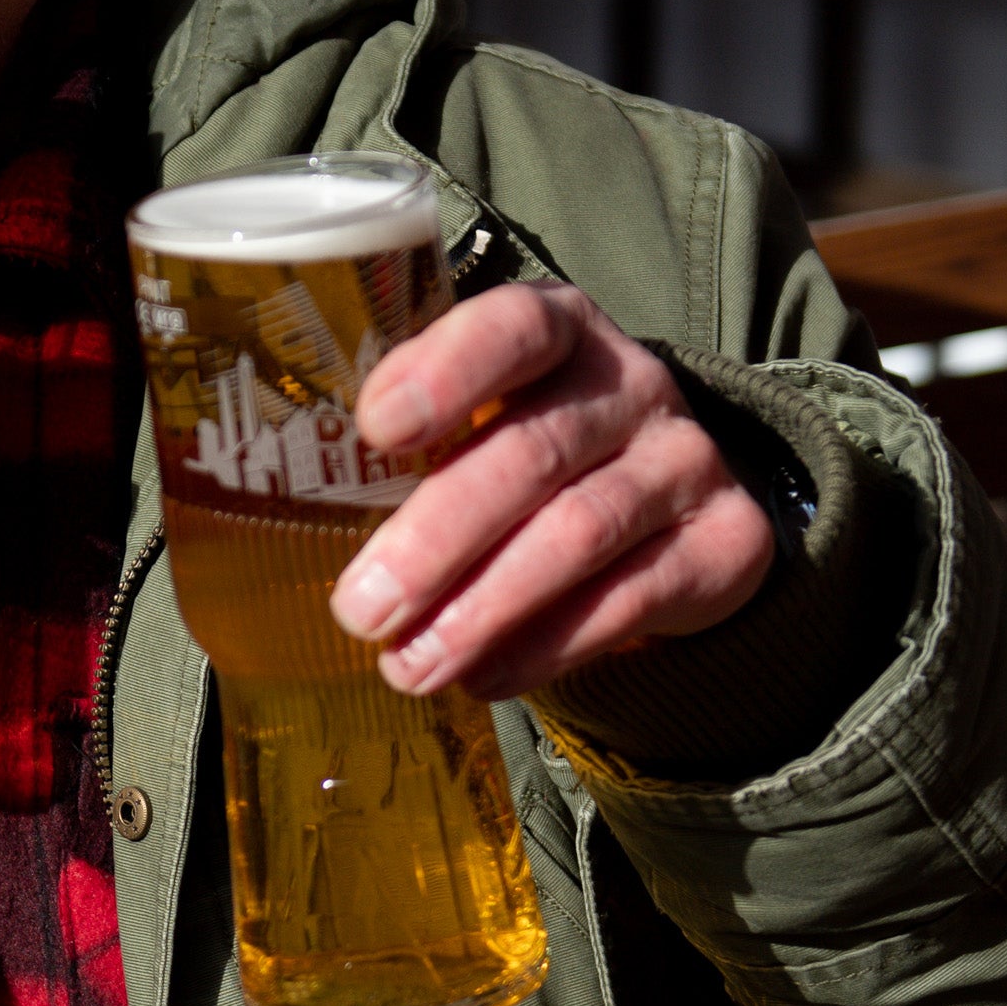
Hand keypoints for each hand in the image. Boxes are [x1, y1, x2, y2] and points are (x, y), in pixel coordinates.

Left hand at [325, 283, 775, 702]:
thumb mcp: (478, 421)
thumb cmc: (528, 451)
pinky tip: (485, 678)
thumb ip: (410, 442)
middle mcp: (632, 382)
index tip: (373, 427)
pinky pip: (632, 599)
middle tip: (361, 609)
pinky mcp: (725, 542)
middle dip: (437, 537)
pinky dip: (547, 646)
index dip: (445, 372)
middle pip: (533, 452)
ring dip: (483, 609)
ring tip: (409, 665)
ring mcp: (686, 460)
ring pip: (579, 533)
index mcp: (558, 328)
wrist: (670, 505)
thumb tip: (281, 521)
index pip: (512, 327)